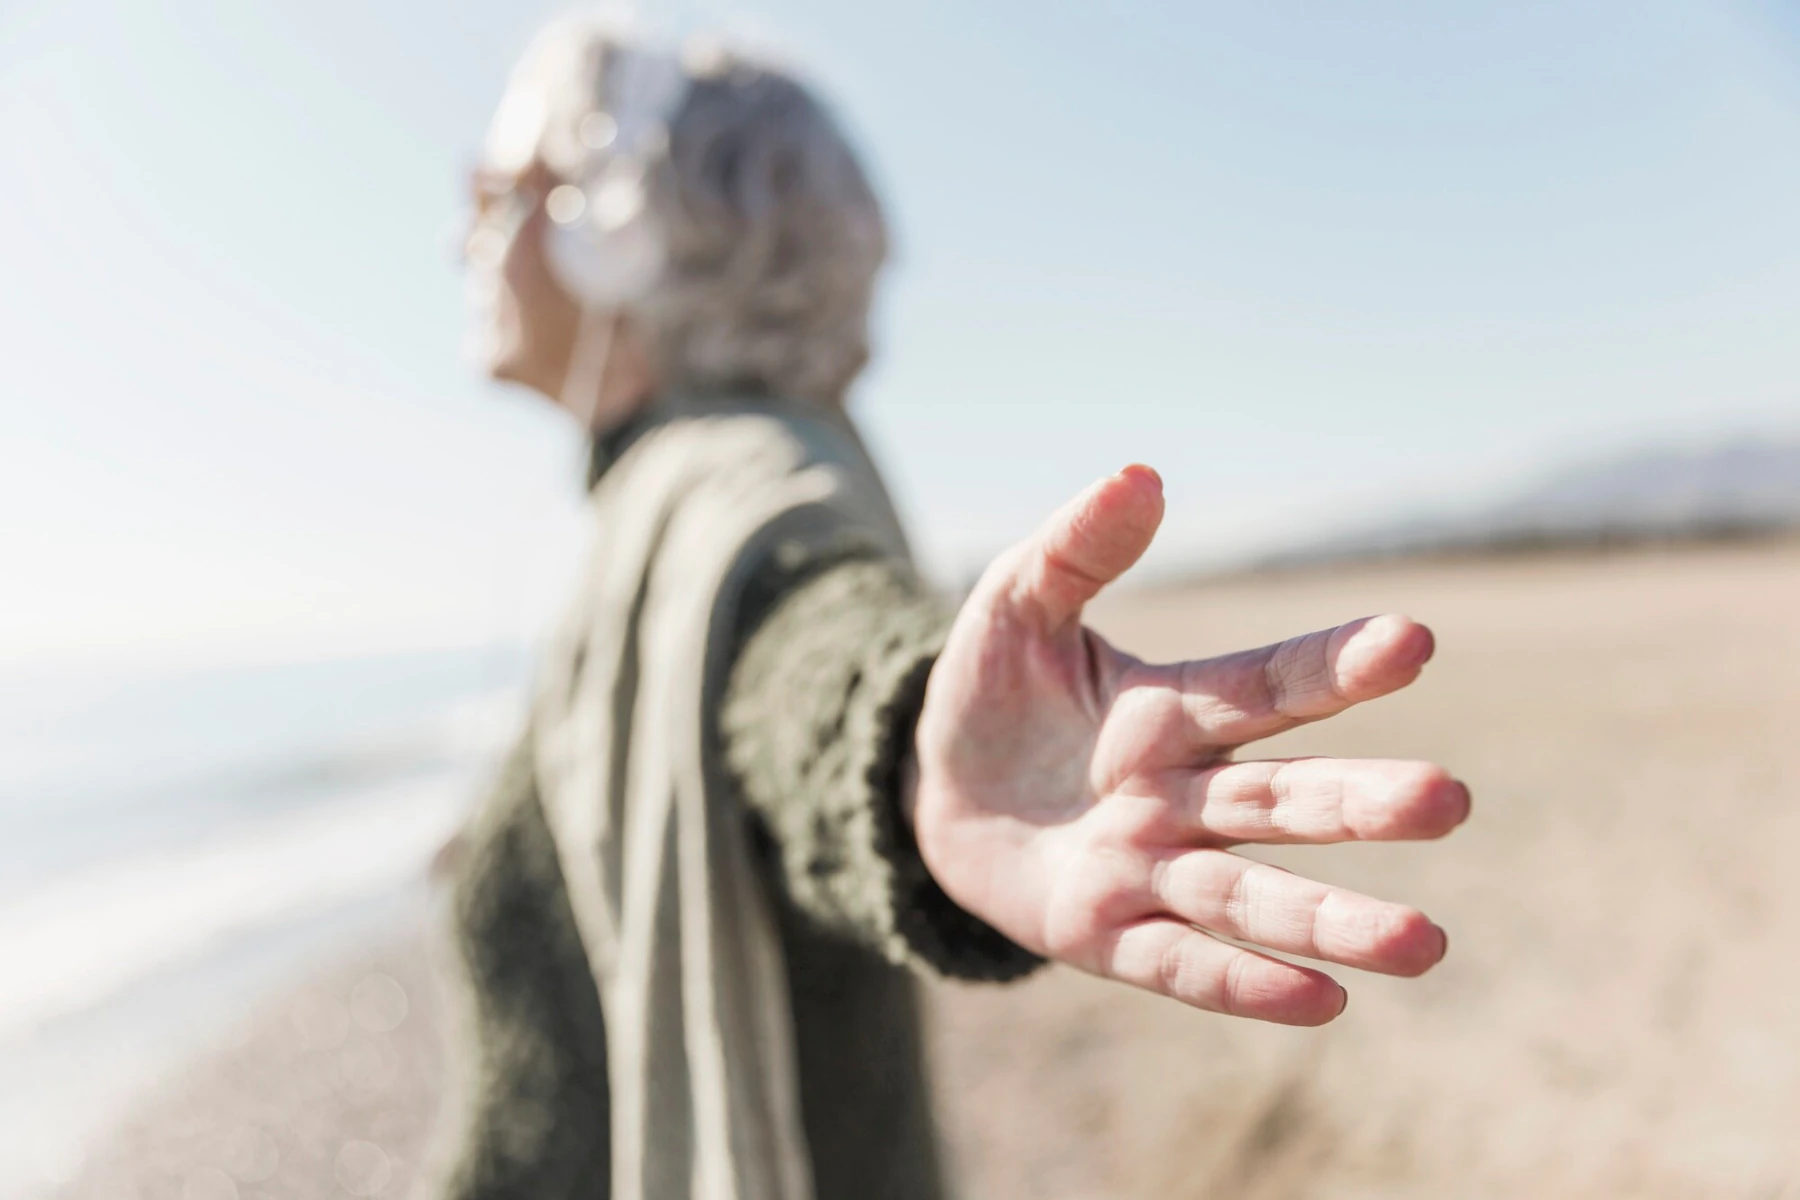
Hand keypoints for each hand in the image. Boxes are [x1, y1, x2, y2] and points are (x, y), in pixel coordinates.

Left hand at [910, 466, 1467, 1024]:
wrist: (933, 789)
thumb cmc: (990, 692)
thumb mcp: (1016, 605)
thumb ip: (1075, 548)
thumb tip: (1142, 475)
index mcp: (1170, 711)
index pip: (1266, 686)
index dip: (1332, 666)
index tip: (1413, 640)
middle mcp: (1179, 796)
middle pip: (1277, 800)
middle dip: (1357, 803)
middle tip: (1447, 801)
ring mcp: (1147, 871)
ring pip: (1247, 897)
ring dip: (1331, 922)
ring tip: (1423, 944)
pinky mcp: (1102, 934)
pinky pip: (1178, 964)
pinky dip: (1243, 984)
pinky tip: (1323, 1001)